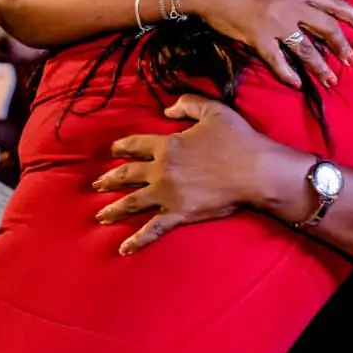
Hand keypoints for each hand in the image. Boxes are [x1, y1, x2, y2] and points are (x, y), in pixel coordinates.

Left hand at [93, 94, 288, 253]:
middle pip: (127, 174)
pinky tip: (124, 248)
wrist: (256, 171)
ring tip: (100, 216)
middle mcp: (162, 169)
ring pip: (132, 202)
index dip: (122, 147)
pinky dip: (137, 240)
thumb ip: (188, 103)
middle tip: (97, 184)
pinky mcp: (178, 214)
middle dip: (110, 179)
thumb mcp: (213, 110)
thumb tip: (167, 107)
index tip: (112, 151)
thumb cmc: (238, 139)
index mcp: (168, 145)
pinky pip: (153, 229)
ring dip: (114, 209)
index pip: (136, 145)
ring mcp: (167, 194)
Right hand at [184, 0, 352, 88]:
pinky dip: (286, 74)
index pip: (329, 1)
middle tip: (351, 59)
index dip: (348, 13)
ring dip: (320, 66)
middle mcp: (290, 7)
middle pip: (325, 27)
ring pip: (305, 49)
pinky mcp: (258, 39)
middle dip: (341, 45)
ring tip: (330, 80)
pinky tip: (295, 83)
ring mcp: (275, 25)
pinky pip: (277, 60)